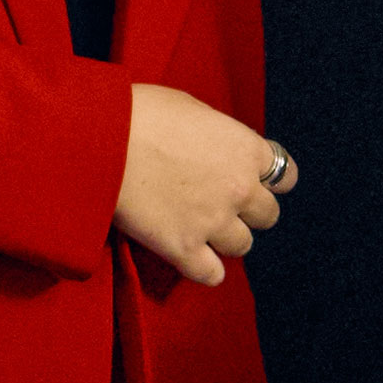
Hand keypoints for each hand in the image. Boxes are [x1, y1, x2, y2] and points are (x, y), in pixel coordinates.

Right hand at [115, 80, 295, 283]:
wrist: (98, 140)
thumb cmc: (138, 112)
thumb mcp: (190, 108)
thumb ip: (215, 134)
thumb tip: (213, 146)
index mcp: (246, 149)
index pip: (285, 176)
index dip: (268, 181)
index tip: (253, 181)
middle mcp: (239, 187)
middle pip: (268, 214)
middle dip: (248, 211)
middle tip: (221, 205)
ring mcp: (214, 221)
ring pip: (243, 245)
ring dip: (227, 239)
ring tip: (203, 230)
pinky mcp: (184, 247)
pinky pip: (211, 274)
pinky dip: (205, 270)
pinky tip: (192, 259)